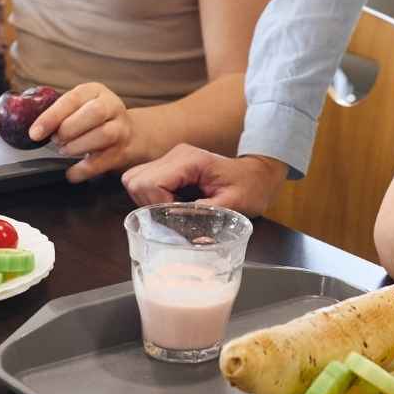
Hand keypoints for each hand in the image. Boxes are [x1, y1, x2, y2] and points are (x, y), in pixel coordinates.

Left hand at [28, 82, 154, 182]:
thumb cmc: (94, 119)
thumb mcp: (80, 106)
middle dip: (69, 129)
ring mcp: (121, 129)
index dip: (52, 116)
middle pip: (94, 113)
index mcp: (95, 91)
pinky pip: (103, 162)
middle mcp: (112, 106)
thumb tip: (35, 129)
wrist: (130, 133)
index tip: (35, 133)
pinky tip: (71, 172)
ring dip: (77, 146)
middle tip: (56, 140)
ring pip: (103, 134)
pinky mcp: (122, 151)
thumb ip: (61, 112)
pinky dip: (83, 170)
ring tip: (65, 150)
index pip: (72, 99)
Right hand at [123, 145, 288, 212]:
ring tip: (170, 212)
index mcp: (189, 161)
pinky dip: (151, 198)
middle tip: (168, 217)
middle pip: (136, 179)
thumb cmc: (250, 186)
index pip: (151, 182)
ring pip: (135, 179)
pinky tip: (171, 207)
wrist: (258, 174)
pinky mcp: (169, 167)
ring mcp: (170, 160)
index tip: (174, 218)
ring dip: (146, 201)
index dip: (156, 205)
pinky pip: (145, 182)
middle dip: (146, 204)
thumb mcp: (234, 205)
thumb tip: (191, 238)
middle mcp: (175, 155)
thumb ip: (209, 218)